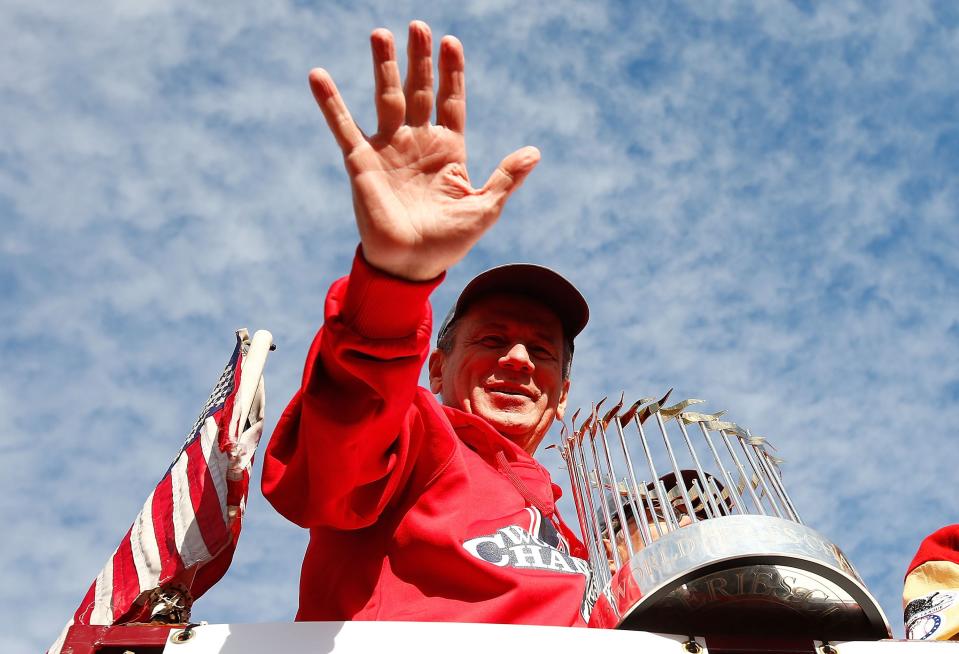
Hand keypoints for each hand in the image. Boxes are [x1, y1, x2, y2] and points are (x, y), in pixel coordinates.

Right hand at [309, 21, 539, 280]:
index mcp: (449, 150)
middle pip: (419, 90)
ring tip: (380, 33)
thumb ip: (505, 178)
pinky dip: (330, 102)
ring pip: (386, 97)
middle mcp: (418, 142)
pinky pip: (343, 126)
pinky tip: (317, 75)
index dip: (451, 73)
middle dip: (419, 58)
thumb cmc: (449, 242)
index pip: (451, 100)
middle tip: (419, 25)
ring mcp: (389, 149)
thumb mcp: (484, 208)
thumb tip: (534, 152)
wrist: (411, 266)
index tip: (451, 42)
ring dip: (383, 66)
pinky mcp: (361, 162)